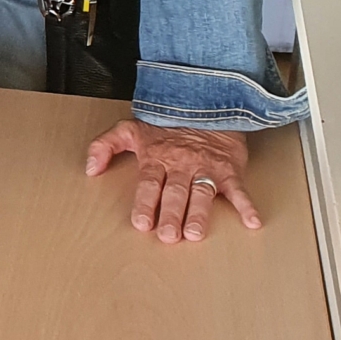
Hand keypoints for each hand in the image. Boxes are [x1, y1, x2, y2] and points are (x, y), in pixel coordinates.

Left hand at [85, 121, 260, 242]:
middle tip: (168, 236)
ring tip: (195, 233)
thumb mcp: (129, 129)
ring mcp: (206, 168)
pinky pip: (238, 189)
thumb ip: (104, 146)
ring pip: (201, 193)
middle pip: (175, 192)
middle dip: (171, 214)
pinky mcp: (228, 170)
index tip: (142, 222)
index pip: (149, 184)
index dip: (146, 203)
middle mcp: (181, 165)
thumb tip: (89, 168)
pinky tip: (251, 221)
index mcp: (157, 159)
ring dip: (199, 214)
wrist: (204, 103)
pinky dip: (246, 205)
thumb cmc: (167, 125)